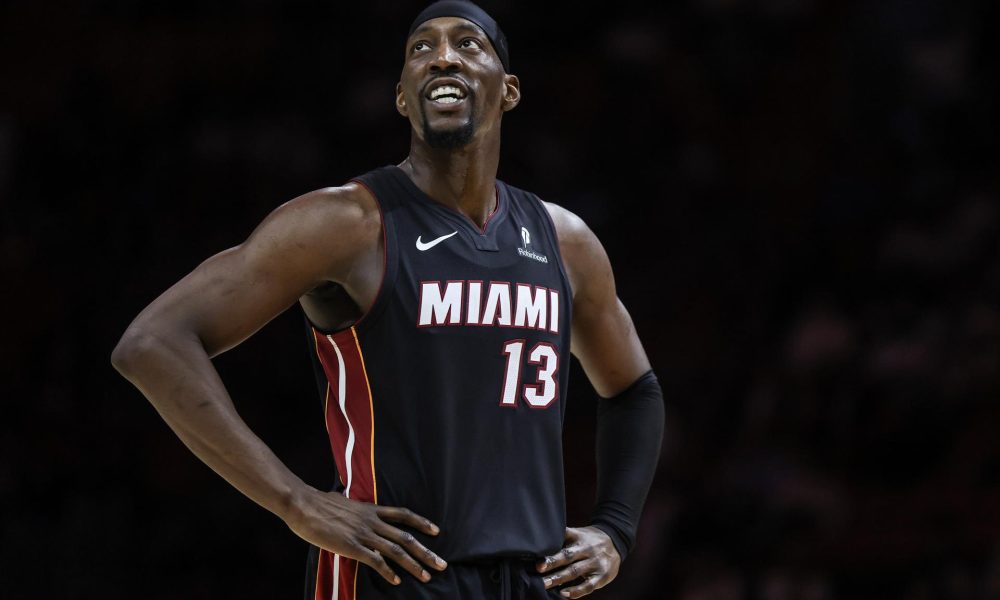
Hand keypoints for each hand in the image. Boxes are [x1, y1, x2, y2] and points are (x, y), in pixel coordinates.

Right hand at [285, 487, 447, 584]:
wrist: (304, 505)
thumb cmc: (318, 503)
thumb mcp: (343, 501)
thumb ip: (352, 507)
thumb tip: (348, 502)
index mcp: (371, 510)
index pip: (403, 515)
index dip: (421, 522)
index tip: (436, 531)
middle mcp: (372, 521)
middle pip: (405, 537)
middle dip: (425, 552)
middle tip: (441, 564)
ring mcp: (363, 534)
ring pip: (395, 550)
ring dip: (413, 564)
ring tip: (426, 576)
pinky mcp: (352, 546)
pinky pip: (375, 561)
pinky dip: (387, 571)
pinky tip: (396, 581)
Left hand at [537, 526, 620, 597]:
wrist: (616, 542)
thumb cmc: (589, 540)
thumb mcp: (578, 534)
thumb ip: (563, 539)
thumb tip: (539, 547)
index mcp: (579, 536)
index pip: (564, 537)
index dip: (552, 543)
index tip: (537, 550)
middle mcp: (587, 548)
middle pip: (568, 555)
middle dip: (552, 562)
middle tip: (538, 568)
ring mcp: (595, 562)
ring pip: (576, 571)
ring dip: (559, 578)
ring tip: (545, 583)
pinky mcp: (602, 576)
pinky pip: (588, 585)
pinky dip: (576, 591)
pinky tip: (564, 594)